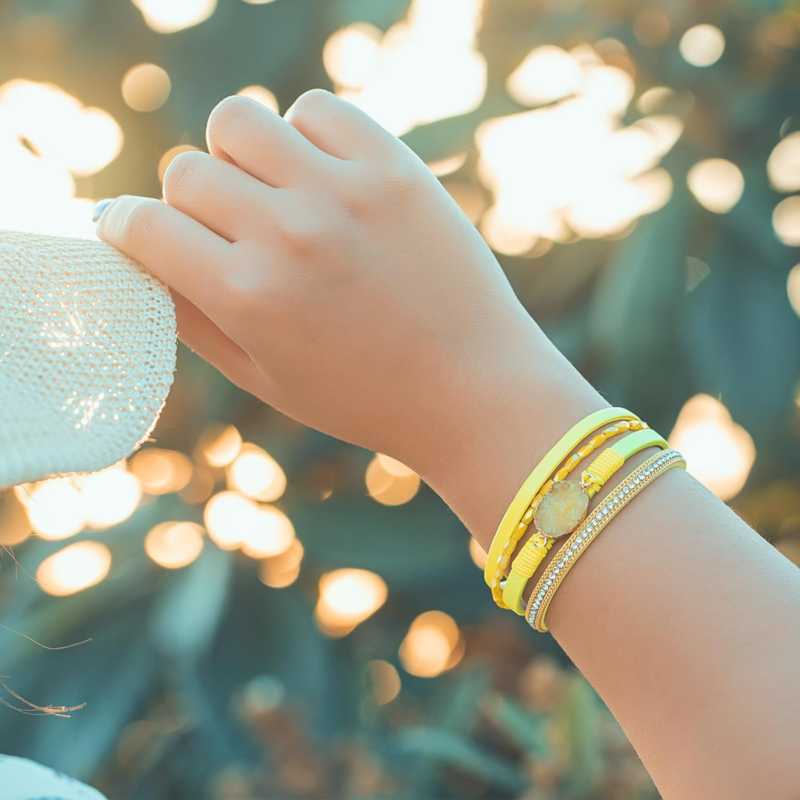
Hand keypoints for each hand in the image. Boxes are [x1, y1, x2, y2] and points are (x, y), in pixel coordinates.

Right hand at [96, 90, 600, 537]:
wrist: (472, 388)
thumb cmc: (364, 397)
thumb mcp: (266, 380)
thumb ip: (193, 320)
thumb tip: (142, 262)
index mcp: (246, 296)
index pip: (142, 225)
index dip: (125, 226)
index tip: (133, 229)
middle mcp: (287, 234)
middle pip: (187, 172)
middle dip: (190, 205)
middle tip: (228, 232)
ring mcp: (342, 192)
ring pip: (238, 120)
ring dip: (237, 155)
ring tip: (271, 192)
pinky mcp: (393, 167)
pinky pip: (316, 110)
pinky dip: (306, 135)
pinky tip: (325, 177)